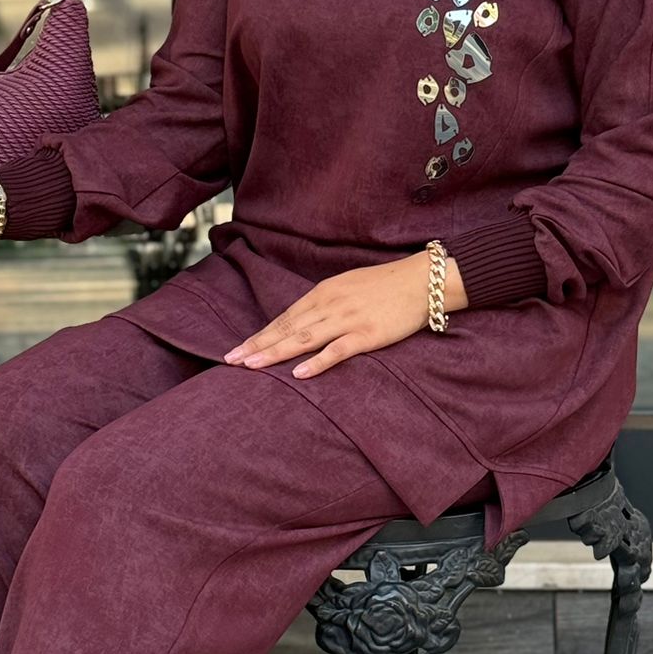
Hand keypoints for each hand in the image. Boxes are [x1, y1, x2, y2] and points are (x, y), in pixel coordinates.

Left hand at [224, 252, 467, 379]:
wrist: (422, 281)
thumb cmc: (385, 284)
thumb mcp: (347, 287)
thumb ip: (324, 303)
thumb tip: (301, 321)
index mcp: (323, 292)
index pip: (284, 317)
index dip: (259, 334)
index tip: (236, 349)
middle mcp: (329, 305)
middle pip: (286, 328)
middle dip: (257, 345)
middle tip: (230, 360)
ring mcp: (347, 320)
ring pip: (303, 338)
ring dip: (275, 352)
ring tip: (252, 366)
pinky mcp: (367, 335)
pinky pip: (337, 350)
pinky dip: (316, 362)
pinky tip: (297, 373)